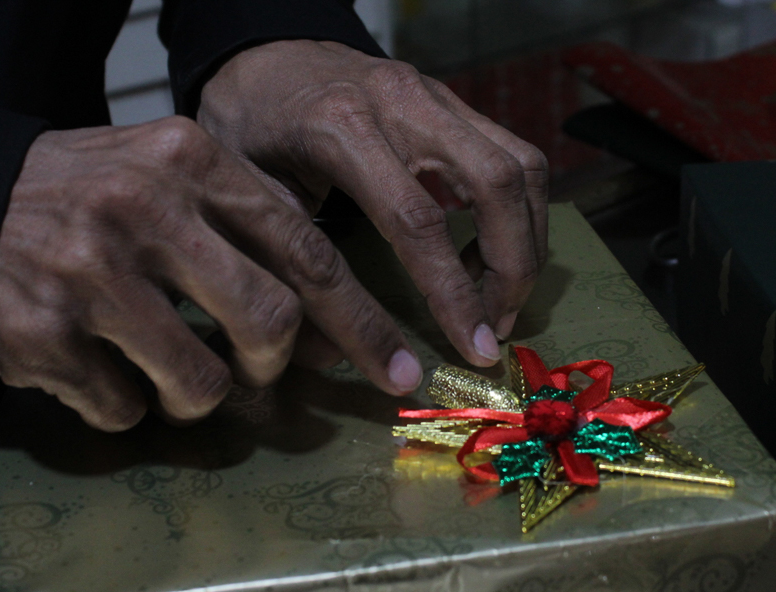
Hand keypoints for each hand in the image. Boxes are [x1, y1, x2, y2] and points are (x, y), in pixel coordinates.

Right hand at [0, 117, 421, 430]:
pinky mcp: (40, 336)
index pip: (306, 249)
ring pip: (202, 383)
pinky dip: (126, 406)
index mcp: (189, 158)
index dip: (360, 320)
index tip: (395, 370)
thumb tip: (334, 332)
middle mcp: (142, 208)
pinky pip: (125, 410)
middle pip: (268, 320)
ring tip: (166, 373)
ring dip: (197, 397)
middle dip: (273, 364)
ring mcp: (88, 273)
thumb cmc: (90, 199)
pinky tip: (98, 368)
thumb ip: (251, 233)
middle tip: (256, 372)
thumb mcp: (170, 179)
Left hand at [197, 40, 548, 367]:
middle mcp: (402, 102)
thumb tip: (330, 351)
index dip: (455, 293)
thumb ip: (289, 262)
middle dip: (513, 268)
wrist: (262, 55)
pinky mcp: (454, 101)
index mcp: (341, 128)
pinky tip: (492, 248)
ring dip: (528, 239)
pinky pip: (514, 154)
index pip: (418, 221)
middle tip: (498, 328)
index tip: (476, 347)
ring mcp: (436, 95)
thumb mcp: (248, 196)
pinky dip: (520, 210)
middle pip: (496, 185)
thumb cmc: (249, 128)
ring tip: (500, 295)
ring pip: (522, 166)